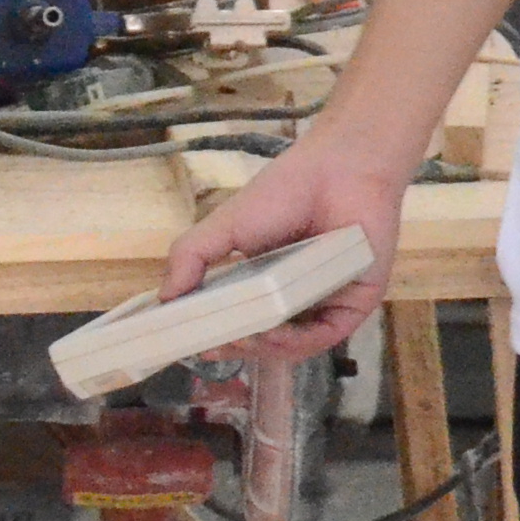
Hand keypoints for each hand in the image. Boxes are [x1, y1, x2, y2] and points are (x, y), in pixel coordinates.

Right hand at [160, 126, 414, 364]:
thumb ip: (191, 258)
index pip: (240, 324)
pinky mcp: (356, 301)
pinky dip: (299, 342)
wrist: (338, 169)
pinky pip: (327, 335)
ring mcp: (326, 302)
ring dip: (264, 350)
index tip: (193, 346)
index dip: (217, 339)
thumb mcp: (223, 227)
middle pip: (265, 341)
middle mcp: (296, 299)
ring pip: (295, 345)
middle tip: (215, 346)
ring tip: (242, 339)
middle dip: (237, 349)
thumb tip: (163, 300)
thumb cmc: (282, 194)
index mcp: (265, 285)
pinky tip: (274, 335)